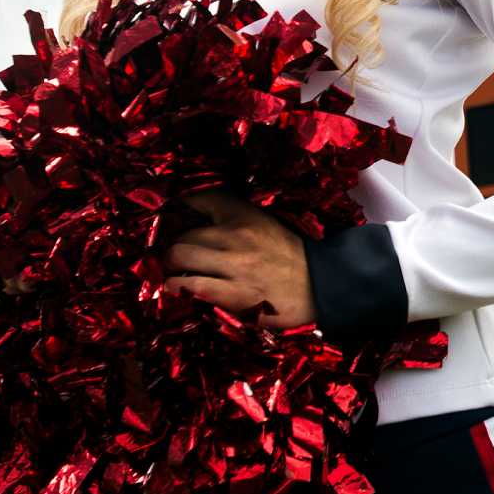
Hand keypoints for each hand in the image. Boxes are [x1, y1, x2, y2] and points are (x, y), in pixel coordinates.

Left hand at [160, 190, 316, 329]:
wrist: (322, 285)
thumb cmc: (293, 256)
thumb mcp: (267, 224)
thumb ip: (236, 219)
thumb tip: (201, 220)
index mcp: (246, 216)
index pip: (202, 199)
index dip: (182, 206)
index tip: (175, 215)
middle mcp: (236, 236)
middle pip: (183, 234)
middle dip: (175, 246)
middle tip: (177, 255)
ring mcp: (233, 266)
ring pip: (179, 257)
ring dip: (171, 267)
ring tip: (176, 273)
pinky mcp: (233, 294)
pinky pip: (191, 287)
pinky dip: (179, 288)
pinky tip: (180, 289)